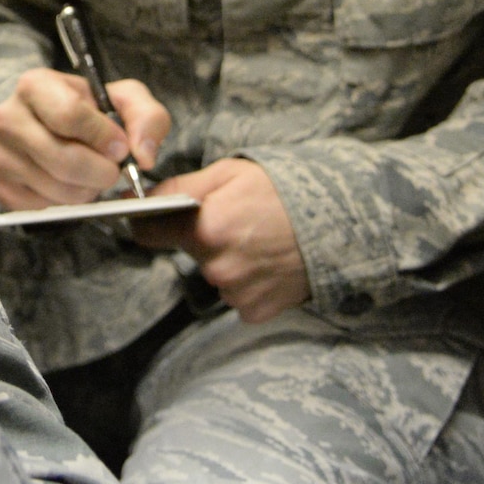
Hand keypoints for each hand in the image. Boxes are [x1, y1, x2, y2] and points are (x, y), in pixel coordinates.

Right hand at [0, 69, 169, 209]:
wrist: (53, 128)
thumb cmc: (91, 112)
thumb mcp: (124, 99)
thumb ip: (147, 118)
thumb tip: (143, 156)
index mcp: (34, 85)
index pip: (70, 115)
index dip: (104, 137)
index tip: (120, 147)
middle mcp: (6, 118)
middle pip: (63, 159)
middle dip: (101, 172)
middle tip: (112, 170)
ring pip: (57, 188)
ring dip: (87, 191)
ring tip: (92, 176)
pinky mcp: (1, 187)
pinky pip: (43, 208)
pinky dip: (68, 205)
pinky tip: (72, 186)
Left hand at [132, 158, 310, 322]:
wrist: (344, 226)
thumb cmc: (285, 192)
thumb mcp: (229, 173)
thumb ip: (180, 186)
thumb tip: (139, 196)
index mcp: (207, 227)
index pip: (148, 232)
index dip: (148, 222)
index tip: (152, 218)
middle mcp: (218, 266)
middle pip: (189, 251)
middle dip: (201, 237)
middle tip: (235, 221)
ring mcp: (237, 292)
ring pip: (214, 273)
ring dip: (226, 260)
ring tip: (258, 241)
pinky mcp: (255, 310)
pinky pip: (237, 295)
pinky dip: (247, 281)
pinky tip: (268, 263)